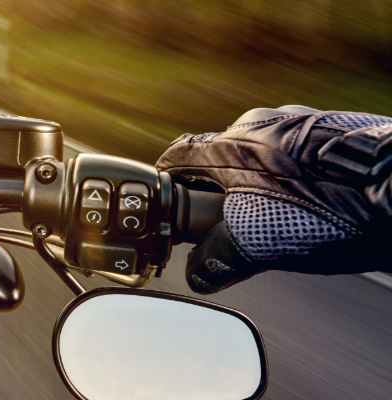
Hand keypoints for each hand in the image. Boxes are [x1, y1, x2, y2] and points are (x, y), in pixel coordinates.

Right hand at [156, 106, 391, 293]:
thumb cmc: (330, 209)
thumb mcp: (260, 244)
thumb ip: (218, 258)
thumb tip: (199, 272)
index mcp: (229, 145)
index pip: (177, 156)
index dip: (167, 184)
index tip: (166, 203)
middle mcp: (261, 123)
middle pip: (221, 158)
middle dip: (219, 191)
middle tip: (228, 226)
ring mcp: (301, 122)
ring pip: (263, 155)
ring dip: (260, 184)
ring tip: (278, 219)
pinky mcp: (335, 128)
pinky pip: (299, 153)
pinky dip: (295, 177)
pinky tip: (314, 205)